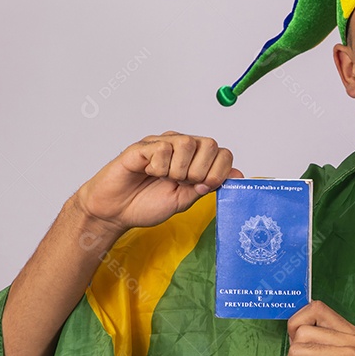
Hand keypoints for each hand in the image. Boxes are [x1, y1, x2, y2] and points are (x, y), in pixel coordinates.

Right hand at [74, 132, 241, 234]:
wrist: (116, 211)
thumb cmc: (147, 203)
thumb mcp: (185, 199)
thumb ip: (208, 186)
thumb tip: (238, 176)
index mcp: (194, 159)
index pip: (222, 152)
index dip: (219, 171)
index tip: (204, 187)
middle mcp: (180, 146)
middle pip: (209, 144)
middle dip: (200, 171)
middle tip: (181, 183)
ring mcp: (161, 144)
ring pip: (187, 143)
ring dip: (178, 170)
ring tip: (162, 178)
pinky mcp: (142, 146)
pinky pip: (162, 148)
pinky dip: (158, 166)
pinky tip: (147, 172)